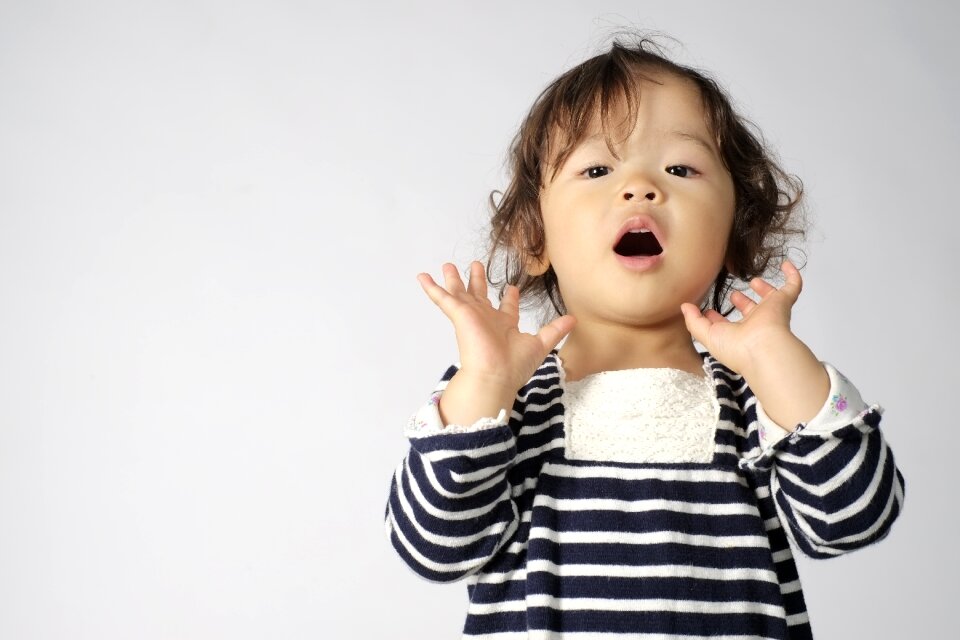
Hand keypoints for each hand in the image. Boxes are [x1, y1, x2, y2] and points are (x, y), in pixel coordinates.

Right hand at [418, 261, 575, 397]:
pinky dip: (432, 288)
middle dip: (477, 281)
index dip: (510, 298)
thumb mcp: (541, 344)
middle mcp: (486, 320)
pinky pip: (443, 299)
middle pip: (479, 296)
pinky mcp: (459, 316)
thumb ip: (555, 330)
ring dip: (453, 280)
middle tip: (475, 265)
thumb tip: (573, 319)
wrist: (495, 376)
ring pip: (459, 294)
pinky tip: (423, 277)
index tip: (512, 287)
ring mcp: (471, 317)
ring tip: (447, 265)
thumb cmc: (515, 366)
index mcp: (504, 326)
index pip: (507, 309)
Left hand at [680, 260, 802, 376]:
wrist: (763, 347)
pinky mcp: (783, 302)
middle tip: (734, 294)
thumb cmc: (736, 347)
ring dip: (763, 290)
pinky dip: (792, 275)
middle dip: (742, 302)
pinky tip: (786, 264)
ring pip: (769, 299)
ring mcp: (770, 313)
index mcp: (737, 335)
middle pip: (749, 311)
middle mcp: (755, 325)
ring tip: (755, 280)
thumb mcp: (706, 335)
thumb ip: (693, 321)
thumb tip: (685, 307)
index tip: (708, 310)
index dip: (716, 318)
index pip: (726, 325)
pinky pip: (793, 286)